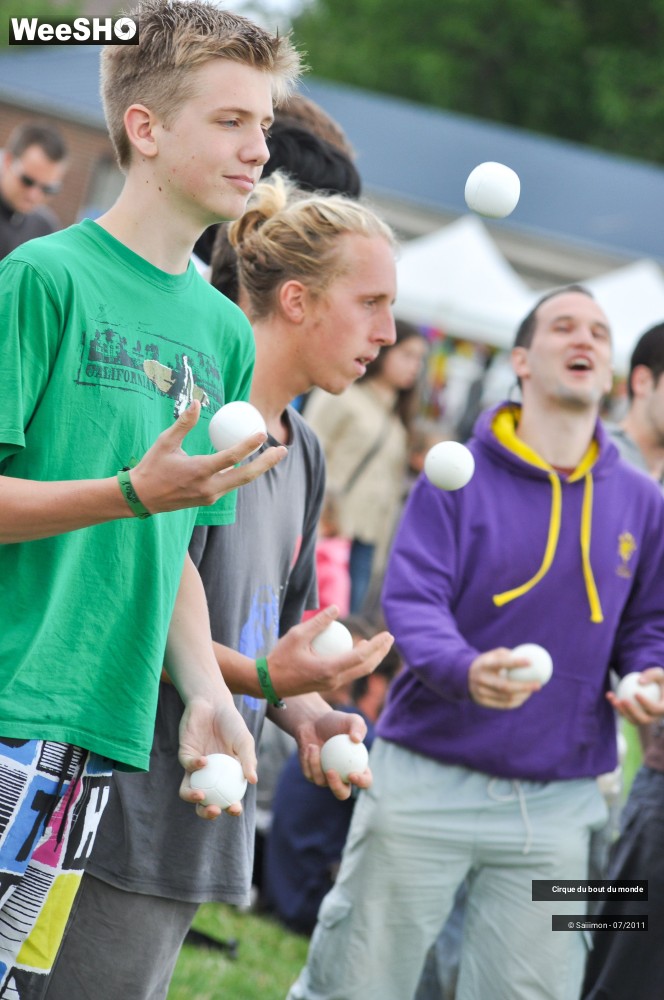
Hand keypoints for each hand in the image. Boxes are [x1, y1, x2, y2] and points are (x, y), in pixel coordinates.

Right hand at [129, 400, 286, 513]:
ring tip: (275, 454)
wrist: (142, 498)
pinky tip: (252, 461)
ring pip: (241, 481)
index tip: (262, 433)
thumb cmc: (152, 467)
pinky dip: (243, 472)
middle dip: (267, 463)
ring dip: (259, 468)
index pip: (230, 458)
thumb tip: (196, 402)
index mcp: (198, 471)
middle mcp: (208, 487)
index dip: (248, 445)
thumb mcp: (165, 442)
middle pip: (246, 476)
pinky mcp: (209, 499)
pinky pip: (231, 484)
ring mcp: (210, 495)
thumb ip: (184, 423)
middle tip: (283, 449)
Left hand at [178, 695, 256, 819]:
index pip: (227, 798)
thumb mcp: (244, 741)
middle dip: (207, 812)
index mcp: (226, 776)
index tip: (234, 808)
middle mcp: (209, 776)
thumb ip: (248, 760)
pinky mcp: (184, 755)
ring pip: (188, 790)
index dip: (231, 808)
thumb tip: (253, 781)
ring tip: (201, 795)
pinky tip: (205, 761)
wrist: (214, 703)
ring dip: (192, 797)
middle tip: (214, 809)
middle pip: (205, 802)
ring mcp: (195, 767)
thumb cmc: (232, 723)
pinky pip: (187, 766)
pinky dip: (195, 766)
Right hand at [266, 606, 393, 696]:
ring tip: (379, 642)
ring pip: (359, 672)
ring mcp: (332, 685)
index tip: (387, 634)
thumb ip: (318, 622)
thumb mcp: (297, 634)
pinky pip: (350, 672)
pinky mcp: (328, 685)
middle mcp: (334, 680)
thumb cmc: (280, 658)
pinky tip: (359, 648)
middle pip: (366, 667)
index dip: (377, 645)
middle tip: (389, 637)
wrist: (267, 683)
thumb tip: (337, 608)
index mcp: (329, 669)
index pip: (361, 657)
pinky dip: (359, 661)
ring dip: (372, 657)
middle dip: (381, 652)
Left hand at [295, 709, 370, 801]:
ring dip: (316, 765)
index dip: (361, 781)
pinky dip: (308, 760)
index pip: (365, 781)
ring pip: (322, 782)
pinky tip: (310, 746)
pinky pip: (310, 774)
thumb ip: (358, 726)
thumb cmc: (336, 721)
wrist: (314, 722)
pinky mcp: (312, 775)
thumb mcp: (351, 719)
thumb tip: (356, 740)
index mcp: (358, 768)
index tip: (352, 774)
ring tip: (314, 746)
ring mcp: (326, 779)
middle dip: (337, 787)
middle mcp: (343, 777)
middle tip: (331, 771)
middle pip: (342, 794)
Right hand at [468, 647, 541, 708]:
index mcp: (484, 664)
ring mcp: (481, 692)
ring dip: (523, 695)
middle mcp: (481, 679)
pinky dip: (517, 701)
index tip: (530, 662)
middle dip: (524, 687)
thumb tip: (530, 656)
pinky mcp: (483, 702)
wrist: (464, 676)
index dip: (515, 663)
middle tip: (538, 684)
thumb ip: (508, 655)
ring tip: (533, 690)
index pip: (501, 663)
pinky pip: (504, 705)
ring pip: (506, 697)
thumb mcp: (493, 655)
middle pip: (505, 686)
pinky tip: (524, 696)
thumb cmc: (487, 663)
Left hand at [607, 667, 663, 724]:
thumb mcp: (659, 673)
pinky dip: (616, 705)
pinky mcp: (634, 718)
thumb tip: (640, 681)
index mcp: (663, 709)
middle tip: (623, 700)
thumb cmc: (658, 679)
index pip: (656, 709)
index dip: (646, 704)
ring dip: (622, 711)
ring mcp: (645, 719)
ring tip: (614, 700)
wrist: (654, 687)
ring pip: (632, 720)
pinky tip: (609, 694)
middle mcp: (655, 718)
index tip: (636, 693)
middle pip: (644, 720)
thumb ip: (652, 675)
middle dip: (632, 712)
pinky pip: (625, 714)